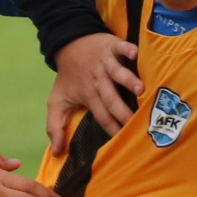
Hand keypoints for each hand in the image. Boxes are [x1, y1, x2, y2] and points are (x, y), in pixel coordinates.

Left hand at [46, 31, 141, 154]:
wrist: (69, 43)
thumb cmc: (68, 76)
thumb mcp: (56, 102)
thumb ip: (55, 127)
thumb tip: (55, 153)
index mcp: (87, 95)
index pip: (102, 116)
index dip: (112, 128)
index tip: (125, 142)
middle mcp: (97, 80)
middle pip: (111, 98)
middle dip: (123, 111)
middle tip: (137, 124)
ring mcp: (106, 62)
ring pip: (118, 73)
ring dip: (128, 80)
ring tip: (141, 90)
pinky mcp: (112, 46)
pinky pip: (121, 48)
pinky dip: (129, 49)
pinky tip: (136, 54)